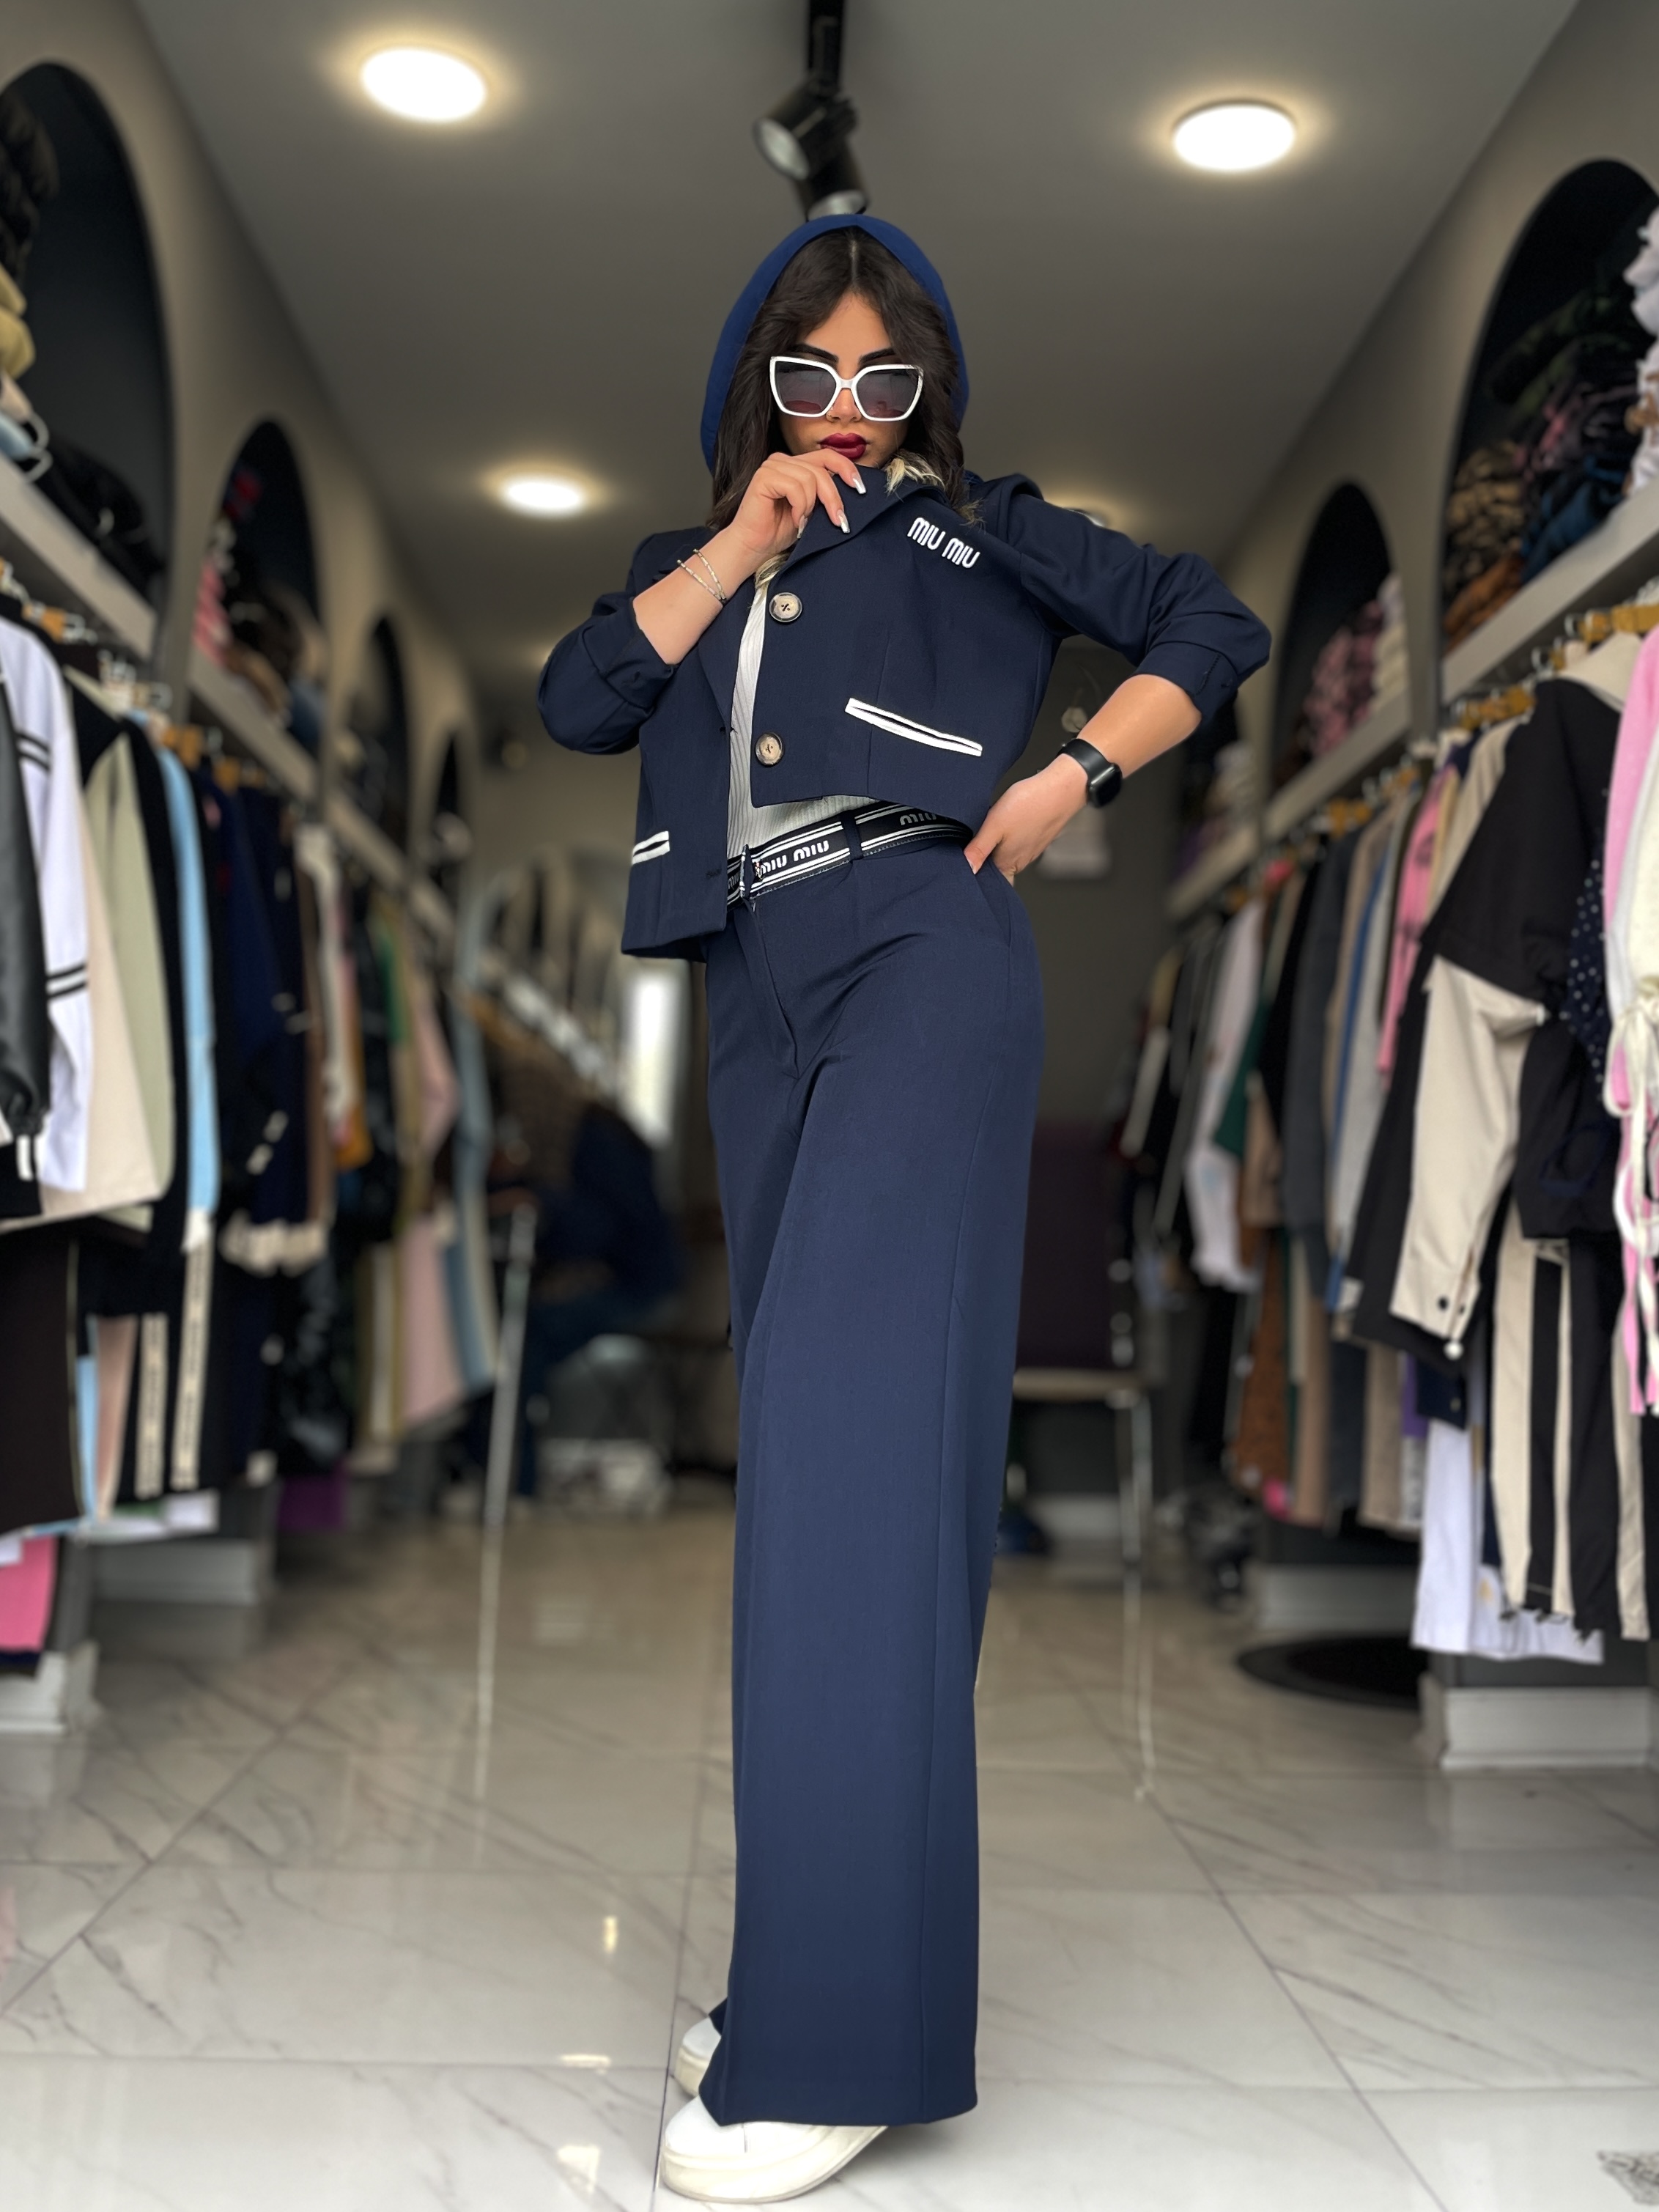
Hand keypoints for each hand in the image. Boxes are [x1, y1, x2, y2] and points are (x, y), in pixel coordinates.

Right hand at [725, 447, 864, 568]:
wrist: (753, 547)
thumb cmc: (779, 531)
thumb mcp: (811, 509)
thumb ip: (824, 494)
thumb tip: (852, 489)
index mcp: (795, 465)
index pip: (827, 456)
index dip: (847, 469)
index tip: (860, 489)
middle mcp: (783, 461)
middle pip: (821, 469)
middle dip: (834, 497)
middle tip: (839, 520)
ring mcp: (772, 466)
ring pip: (810, 478)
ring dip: (812, 506)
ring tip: (804, 522)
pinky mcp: (764, 476)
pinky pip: (796, 487)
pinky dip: (800, 507)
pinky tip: (795, 520)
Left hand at [965, 754, 1088, 881]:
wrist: (1061, 788)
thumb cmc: (1031, 804)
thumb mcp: (995, 825)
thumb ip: (979, 849)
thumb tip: (966, 869)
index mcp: (1007, 863)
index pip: (989, 881)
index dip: (977, 874)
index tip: (968, 862)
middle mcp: (1020, 861)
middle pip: (997, 869)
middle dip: (986, 860)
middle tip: (977, 842)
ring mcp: (1030, 850)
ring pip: (1008, 854)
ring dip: (998, 846)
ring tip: (993, 830)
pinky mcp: (1036, 838)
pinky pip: (1019, 843)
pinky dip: (1011, 837)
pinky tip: (1009, 823)